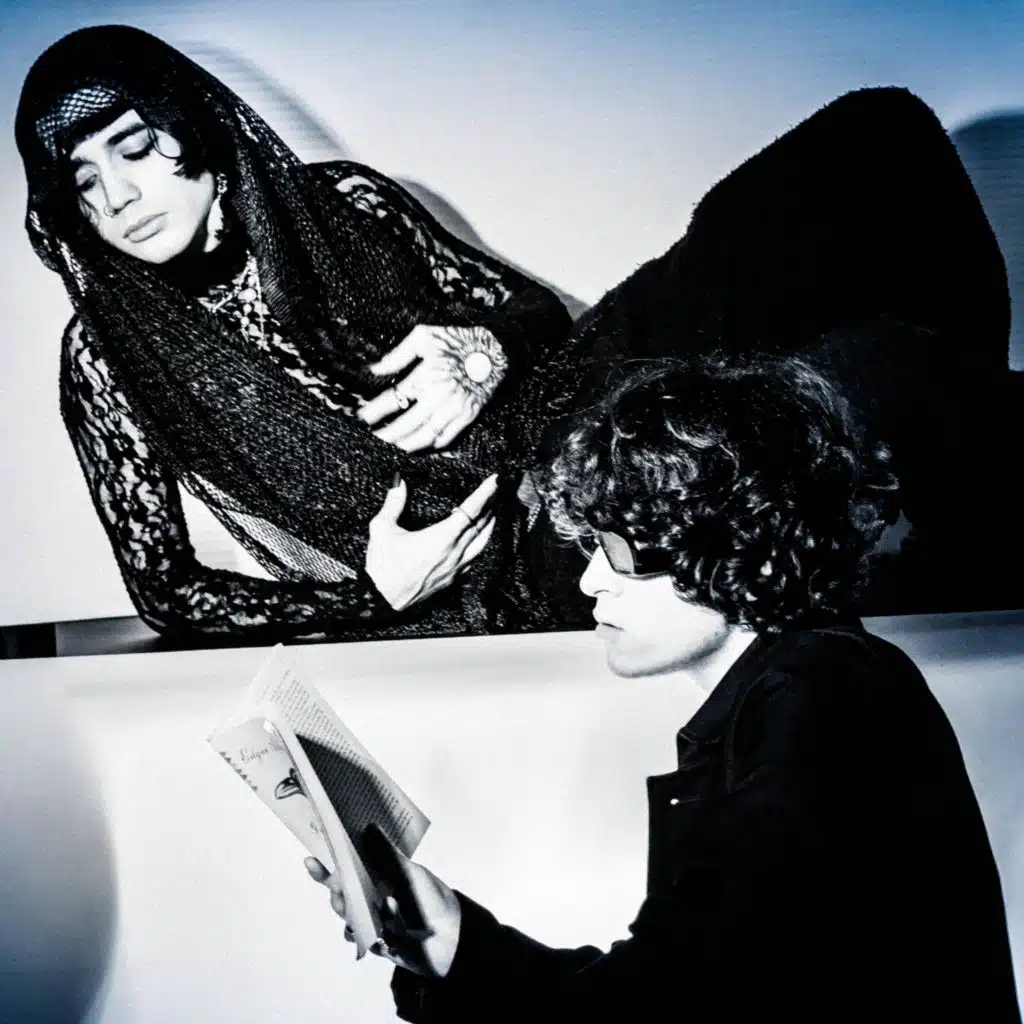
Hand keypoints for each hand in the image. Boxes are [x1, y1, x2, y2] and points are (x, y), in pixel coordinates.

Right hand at [305, 825, 461, 978]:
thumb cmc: (433, 900)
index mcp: (375, 883)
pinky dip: (385, 918)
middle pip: (341, 898)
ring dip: (355, 909)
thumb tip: (369, 827)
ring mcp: (373, 926)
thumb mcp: (411, 872)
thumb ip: (388, 855)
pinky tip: (394, 907)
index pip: (345, 875)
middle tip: (338, 882)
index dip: (325, 870)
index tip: (311, 859)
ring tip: (368, 897)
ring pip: (349, 919)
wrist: (453, 935)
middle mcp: (370, 904)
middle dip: (337, 890)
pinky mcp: (380, 946)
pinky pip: (372, 934)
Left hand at [357, 325, 507, 451]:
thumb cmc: (457, 341)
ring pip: (425, 436)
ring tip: (391, 446)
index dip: (374, 411)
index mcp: (427, 376)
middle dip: (386, 434)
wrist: (494, 350)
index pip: (393, 399)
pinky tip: (417, 446)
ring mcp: (454, 410)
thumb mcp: (424, 337)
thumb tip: (375, 369)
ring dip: (405, 444)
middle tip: (372, 438)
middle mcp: (440, 396)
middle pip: (407, 424)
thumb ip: (397, 355)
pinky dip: (429, 446)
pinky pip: (446, 438)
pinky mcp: (467, 417)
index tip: (361, 417)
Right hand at [365, 472, 497, 609]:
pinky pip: (474, 559)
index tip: (495, 481)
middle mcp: (454, 554)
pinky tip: (477, 541)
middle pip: (482, 526)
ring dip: (489, 526)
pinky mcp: (452, 579)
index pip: (471, 511)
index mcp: (441, 539)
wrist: (381, 600)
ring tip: (492, 513)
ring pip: (483, 544)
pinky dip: (480, 545)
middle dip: (491, 506)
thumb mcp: (382, 529)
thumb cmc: (382, 567)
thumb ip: (393, 503)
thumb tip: (399, 481)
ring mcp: (456, 568)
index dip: (485, 494)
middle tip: (496, 492)